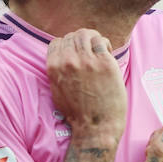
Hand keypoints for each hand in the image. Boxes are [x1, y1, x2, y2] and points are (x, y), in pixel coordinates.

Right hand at [47, 28, 126, 145]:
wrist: (95, 127)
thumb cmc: (77, 113)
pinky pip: (102, 41)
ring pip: (86, 34)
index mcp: (54, 67)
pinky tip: (108, 53)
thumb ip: (57, 72)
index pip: (56, 42)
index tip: (76, 53)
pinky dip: (105, 44)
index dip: (67, 46)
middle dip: (81, 42)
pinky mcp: (105, 63)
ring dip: (93, 39)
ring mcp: (87, 61)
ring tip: (100, 51)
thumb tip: (61, 59)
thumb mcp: (57, 91)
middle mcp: (68, 61)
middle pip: (72, 36)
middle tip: (91, 52)